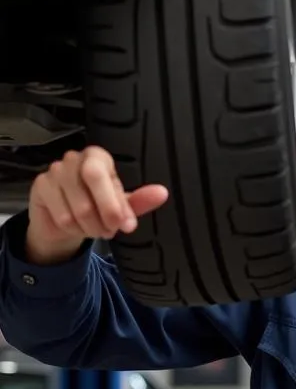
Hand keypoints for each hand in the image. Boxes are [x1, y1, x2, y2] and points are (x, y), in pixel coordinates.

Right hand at [26, 146, 167, 263]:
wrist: (63, 224)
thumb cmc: (96, 209)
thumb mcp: (121, 207)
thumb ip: (140, 201)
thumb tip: (162, 193)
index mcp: (98, 158)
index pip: (106, 177)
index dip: (116, 204)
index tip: (127, 226)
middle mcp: (74, 158)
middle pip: (92, 181)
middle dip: (106, 213)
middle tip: (110, 230)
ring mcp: (54, 171)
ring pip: (79, 207)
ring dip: (92, 227)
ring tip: (94, 229)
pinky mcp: (40, 186)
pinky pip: (63, 217)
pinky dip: (74, 229)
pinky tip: (75, 226)